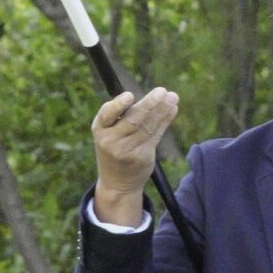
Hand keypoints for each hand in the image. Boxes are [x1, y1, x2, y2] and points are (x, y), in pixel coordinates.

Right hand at [91, 88, 179, 224]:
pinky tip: (172, 109)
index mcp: (100, 129)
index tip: (130, 95)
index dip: (118, 105)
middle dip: (149, 104)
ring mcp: (127, 151)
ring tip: (173, 96)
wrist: (117, 182)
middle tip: (162, 91)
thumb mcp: (108, 131)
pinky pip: (156, 135)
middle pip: (133, 120)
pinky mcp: (142, 158)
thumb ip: (122, 114)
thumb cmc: (113, 146)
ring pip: (147, 126)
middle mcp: (111, 141)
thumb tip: (148, 94)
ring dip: (162, 110)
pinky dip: (165, 120)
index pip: (106, 115)